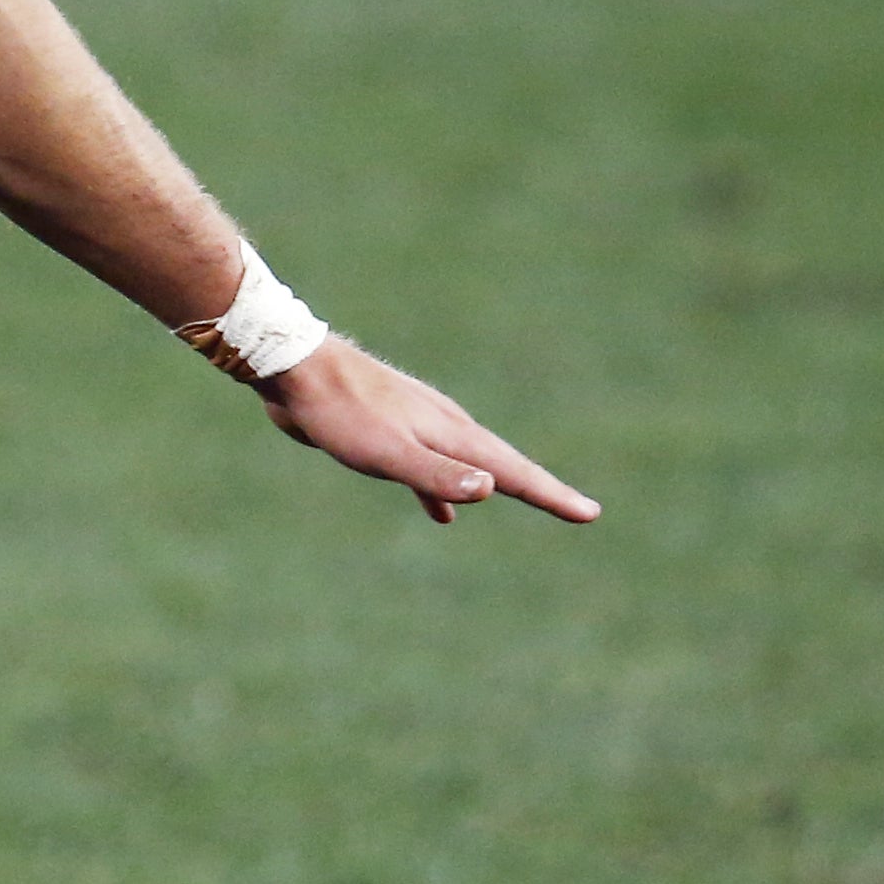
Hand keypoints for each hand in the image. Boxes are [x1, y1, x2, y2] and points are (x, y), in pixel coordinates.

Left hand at [255, 338, 599, 525]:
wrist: (293, 368)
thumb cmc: (338, 412)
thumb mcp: (386, 452)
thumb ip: (435, 473)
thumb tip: (491, 489)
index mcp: (451, 434)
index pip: (514, 472)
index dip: (552, 495)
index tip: (589, 513)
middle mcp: (444, 427)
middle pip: (504, 466)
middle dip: (541, 489)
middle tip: (580, 511)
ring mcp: (419, 427)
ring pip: (469, 465)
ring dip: (498, 485)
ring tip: (526, 503)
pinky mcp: (392, 432)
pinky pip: (433, 469)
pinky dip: (447, 490)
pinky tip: (445, 515)